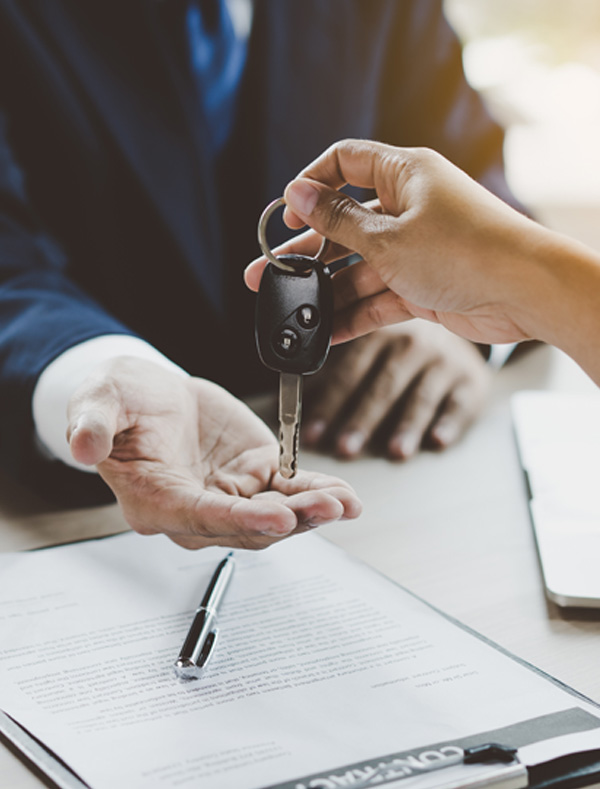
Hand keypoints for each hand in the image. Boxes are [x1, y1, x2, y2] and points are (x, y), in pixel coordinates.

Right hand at [66, 357, 360, 549]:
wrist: (149, 395)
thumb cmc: (121, 402)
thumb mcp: (98, 401)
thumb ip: (92, 424)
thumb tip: (81, 446)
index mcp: (154, 500)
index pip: (199, 518)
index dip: (239, 520)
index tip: (277, 517)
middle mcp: (196, 511)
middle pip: (246, 526)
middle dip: (289, 520)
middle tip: (326, 507)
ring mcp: (230, 497)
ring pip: (274, 515)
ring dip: (311, 512)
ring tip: (344, 502)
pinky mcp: (256, 478)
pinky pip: (289, 492)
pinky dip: (316, 494)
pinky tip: (345, 496)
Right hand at [245, 140, 545, 346]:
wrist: (524, 293)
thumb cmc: (465, 250)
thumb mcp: (387, 236)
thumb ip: (337, 220)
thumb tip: (297, 193)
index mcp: (403, 175)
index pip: (345, 163)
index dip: (311, 185)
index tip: (286, 215)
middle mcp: (407, 208)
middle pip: (343, 225)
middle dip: (305, 252)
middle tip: (266, 273)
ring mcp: (414, 249)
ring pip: (357, 267)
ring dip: (326, 290)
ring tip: (292, 311)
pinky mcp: (421, 285)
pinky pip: (377, 297)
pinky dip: (354, 314)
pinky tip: (326, 332)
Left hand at [303, 323, 490, 459]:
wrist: (462, 323)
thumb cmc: (405, 342)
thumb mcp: (374, 338)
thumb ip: (339, 361)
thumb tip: (291, 387)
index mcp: (379, 333)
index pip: (349, 371)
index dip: (329, 403)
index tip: (311, 433)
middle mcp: (412, 344)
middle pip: (382, 386)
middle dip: (362, 419)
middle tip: (345, 448)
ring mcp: (444, 362)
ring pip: (421, 396)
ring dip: (406, 425)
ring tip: (394, 452)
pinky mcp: (471, 380)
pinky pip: (459, 403)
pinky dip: (450, 422)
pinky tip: (438, 441)